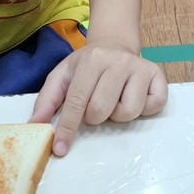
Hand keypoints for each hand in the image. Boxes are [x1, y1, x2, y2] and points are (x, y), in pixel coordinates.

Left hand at [29, 41, 167, 155]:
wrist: (115, 44)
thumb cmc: (86, 67)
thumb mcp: (62, 75)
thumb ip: (46, 100)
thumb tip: (35, 126)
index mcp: (90, 60)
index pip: (77, 100)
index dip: (67, 127)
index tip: (60, 149)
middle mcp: (117, 61)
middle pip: (102, 109)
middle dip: (95, 117)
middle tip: (96, 105)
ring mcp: (139, 68)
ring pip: (128, 112)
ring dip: (118, 115)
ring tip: (115, 100)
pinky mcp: (158, 76)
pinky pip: (152, 107)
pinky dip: (143, 109)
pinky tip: (134, 96)